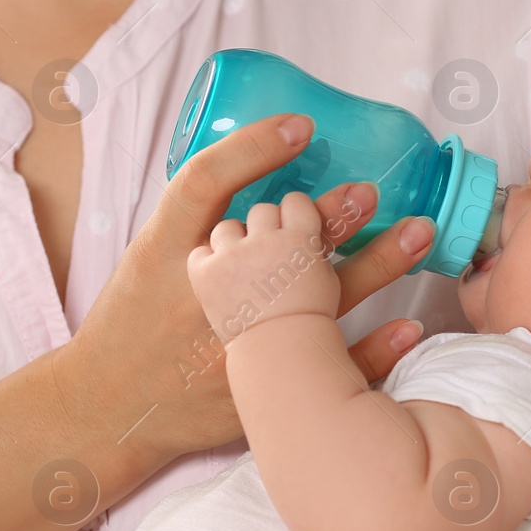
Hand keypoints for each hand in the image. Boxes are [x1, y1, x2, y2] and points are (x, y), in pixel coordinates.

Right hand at [61, 113, 435, 470]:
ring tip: (419, 232)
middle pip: (277, 244)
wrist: (111, 405)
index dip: (253, 148)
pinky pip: (329, 370)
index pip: (205, 183)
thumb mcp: (148, 255)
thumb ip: (198, 217)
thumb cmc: (132, 321)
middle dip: (331, 214)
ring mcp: (235, 346)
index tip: (300, 125)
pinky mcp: (258, 391)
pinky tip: (410, 325)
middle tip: (371, 188)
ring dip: (376, 264)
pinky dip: (374, 347)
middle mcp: (204, 297)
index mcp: (166, 252)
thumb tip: (258, 160)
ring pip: (319, 302)